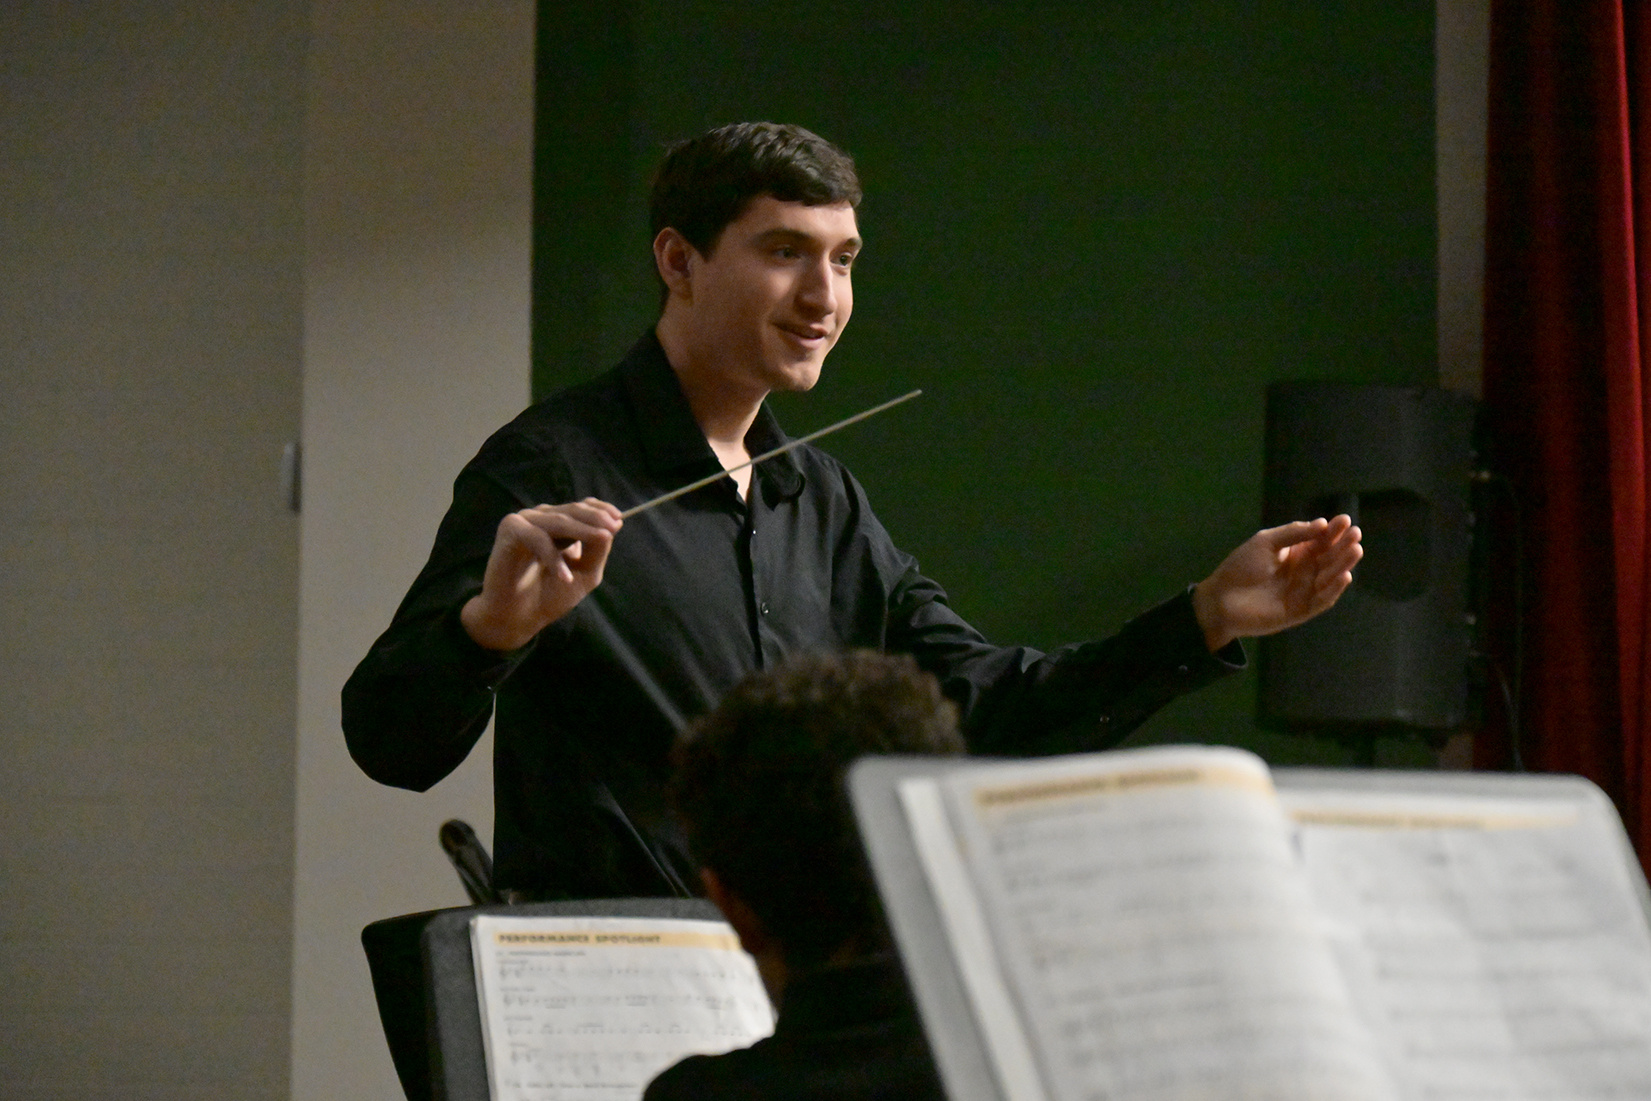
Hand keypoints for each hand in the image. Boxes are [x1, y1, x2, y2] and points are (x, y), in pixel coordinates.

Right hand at [460, 498, 622, 650]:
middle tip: (613, 527)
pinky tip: (564, 576)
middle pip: (571, 510)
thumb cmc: (550, 596)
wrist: (519, 618)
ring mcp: (525, 522)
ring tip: (602, 539)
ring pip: (557, 520)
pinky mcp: (510, 531)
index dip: (600, 510)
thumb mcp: (585, 573)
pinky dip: (552, 556)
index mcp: (558, 526)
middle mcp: (541, 519)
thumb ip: (597, 551)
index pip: (581, 508)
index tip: (619, 518)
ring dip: (582, 531)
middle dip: (595, 518)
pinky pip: (536, 537)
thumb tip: (613, 527)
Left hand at [1192, 515, 1362, 651]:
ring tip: (1355, 550)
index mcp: (1295, 554)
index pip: (1320, 541)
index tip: (1345, 520)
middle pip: (1330, 558)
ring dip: (1343, 564)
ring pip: (1330, 577)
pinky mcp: (1301, 610)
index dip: (1334, 531)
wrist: (1220, 599)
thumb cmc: (1240, 568)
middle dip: (1343, 545)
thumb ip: (1292, 534)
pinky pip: (1322, 600)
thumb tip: (1321, 524)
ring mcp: (1304, 591)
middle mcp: (1304, 571)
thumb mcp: (1265, 543)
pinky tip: (1344, 576)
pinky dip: (1333, 589)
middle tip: (1356, 534)